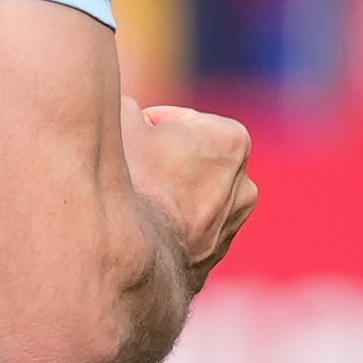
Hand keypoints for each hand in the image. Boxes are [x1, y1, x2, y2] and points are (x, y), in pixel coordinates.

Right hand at [121, 99, 257, 290]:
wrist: (131, 261)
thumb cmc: (129, 182)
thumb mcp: (118, 118)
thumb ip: (124, 101)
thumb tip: (122, 104)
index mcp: (231, 141)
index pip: (179, 119)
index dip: (145, 126)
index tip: (127, 139)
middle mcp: (244, 185)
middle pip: (188, 158)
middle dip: (158, 159)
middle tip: (125, 167)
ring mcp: (231, 227)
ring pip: (188, 196)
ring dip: (162, 193)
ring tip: (129, 201)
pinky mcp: (212, 260)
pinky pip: (185, 231)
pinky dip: (164, 226)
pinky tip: (136, 230)